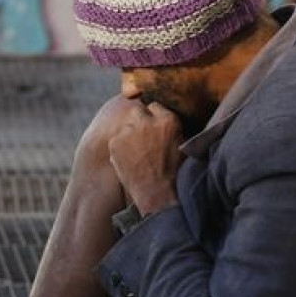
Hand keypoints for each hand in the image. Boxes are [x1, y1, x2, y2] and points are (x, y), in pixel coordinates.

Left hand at [107, 100, 181, 214]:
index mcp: (168, 119)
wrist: (155, 190)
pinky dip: (120, 147)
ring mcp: (129, 130)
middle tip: (141, 136)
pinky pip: (116, 139)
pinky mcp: (115, 141)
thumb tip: (163, 116)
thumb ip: (170, 126)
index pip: (154, 106)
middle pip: (137, 111)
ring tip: (136, 152)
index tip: (152, 125)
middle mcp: (147, 121)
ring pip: (125, 126)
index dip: (152, 116)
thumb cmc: (172, 170)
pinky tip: (128, 159)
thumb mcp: (181, 143)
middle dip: (138, 120)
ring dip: (129, 134)